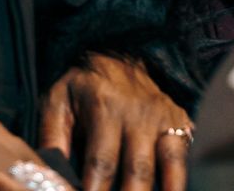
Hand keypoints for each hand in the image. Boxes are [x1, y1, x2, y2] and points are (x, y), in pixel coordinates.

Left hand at [41, 54, 190, 190]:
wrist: (120, 54)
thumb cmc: (84, 85)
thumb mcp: (58, 101)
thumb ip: (53, 138)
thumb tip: (49, 176)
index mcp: (105, 107)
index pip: (101, 162)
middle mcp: (139, 114)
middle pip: (137, 170)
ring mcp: (164, 119)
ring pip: (167, 166)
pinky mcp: (182, 124)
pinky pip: (184, 159)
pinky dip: (179, 182)